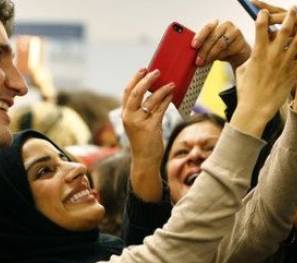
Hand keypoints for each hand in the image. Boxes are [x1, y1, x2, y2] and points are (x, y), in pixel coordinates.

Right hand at [122, 68, 173, 201]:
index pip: (127, 92)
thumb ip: (143, 110)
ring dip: (161, 89)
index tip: (143, 69)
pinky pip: (160, 109)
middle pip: (135, 93)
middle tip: (157, 71)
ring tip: (170, 83)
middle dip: (146, 80)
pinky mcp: (150, 128)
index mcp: (125, 114)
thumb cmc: (144, 141)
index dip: (135, 79)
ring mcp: (139, 122)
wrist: (144, 160)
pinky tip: (172, 94)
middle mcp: (129, 117)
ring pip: (150, 100)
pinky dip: (166, 100)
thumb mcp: (138, 124)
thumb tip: (157, 92)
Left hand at [192, 20, 250, 70]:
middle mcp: (226, 25)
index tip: (194, 45)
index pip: (207, 28)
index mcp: (216, 24)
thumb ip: (202, 46)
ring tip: (205, 62)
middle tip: (198, 61)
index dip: (200, 36)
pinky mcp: (241, 41)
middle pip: (212, 37)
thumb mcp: (210, 46)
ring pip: (220, 44)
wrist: (239, 54)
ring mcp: (234, 32)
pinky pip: (228, 50)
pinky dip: (221, 56)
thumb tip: (191, 53)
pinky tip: (218, 59)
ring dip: (211, 55)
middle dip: (203, 51)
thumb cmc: (222, 49)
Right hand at [231, 7, 296, 136]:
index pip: (260, 29)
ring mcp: (284, 65)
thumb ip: (251, 58)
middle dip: (289, 16)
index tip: (264, 11)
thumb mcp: (242, 71)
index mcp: (257, 54)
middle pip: (284, 30)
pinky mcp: (293, 73)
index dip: (263, 17)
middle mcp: (272, 57)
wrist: (255, 109)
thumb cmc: (246, 91)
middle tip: (294, 8)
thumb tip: (256, 50)